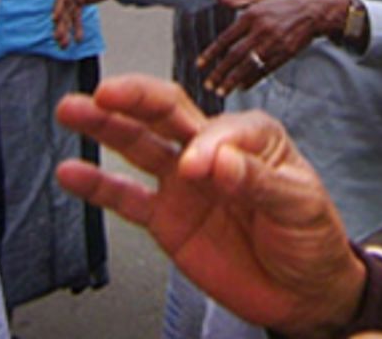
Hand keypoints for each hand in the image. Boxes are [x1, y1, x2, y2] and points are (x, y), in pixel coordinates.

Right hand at [52, 0, 139, 47]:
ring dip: (65, 27)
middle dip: (60, 19)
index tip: (55, 18)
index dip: (60, 2)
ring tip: (63, 45)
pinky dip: (76, 27)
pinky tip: (78, 40)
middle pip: (63, 1)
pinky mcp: (80, 0)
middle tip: (57, 36)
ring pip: (67, 11)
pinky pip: (75, 15)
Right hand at [55, 75, 366, 335]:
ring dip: (105, 126)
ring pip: (138, 145)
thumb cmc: (310, 234)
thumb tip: (217, 159)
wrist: (304, 290)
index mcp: (249, 136)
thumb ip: (256, 179)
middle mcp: (210, 150)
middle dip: (134, 98)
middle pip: (165, 113)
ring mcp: (184, 184)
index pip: (215, 126)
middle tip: (104, 92)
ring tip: (73, 109)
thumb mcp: (298, 202)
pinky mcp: (167, 219)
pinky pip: (126, 198)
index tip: (201, 170)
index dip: (205, 145)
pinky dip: (97, 186)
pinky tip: (72, 172)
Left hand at [198, 0, 348, 95]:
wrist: (315, 10)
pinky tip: (242, 87)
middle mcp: (261, 30)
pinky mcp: (285, 53)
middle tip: (208, 85)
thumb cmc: (285, 2)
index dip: (211, 53)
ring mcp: (274, 43)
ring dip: (233, 80)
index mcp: (252, 15)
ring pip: (249, 65)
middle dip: (220, 72)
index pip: (226, 38)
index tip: (199, 65)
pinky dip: (253, 79)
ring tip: (221, 91)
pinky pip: (265, 69)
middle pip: (235, 55)